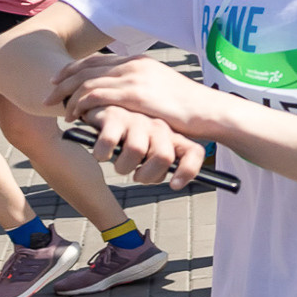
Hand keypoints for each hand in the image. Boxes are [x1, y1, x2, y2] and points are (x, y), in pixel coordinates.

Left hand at [50, 50, 232, 141]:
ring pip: (87, 81)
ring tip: (58, 109)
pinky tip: (75, 116)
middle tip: (47, 94)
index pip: (97, 61)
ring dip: (68, 94)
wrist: (208, 111)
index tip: (58, 80)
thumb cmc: (188, 109)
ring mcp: (134, 77)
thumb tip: (128, 101)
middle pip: (87, 68)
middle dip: (63, 81)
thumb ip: (142, 90)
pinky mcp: (134, 94)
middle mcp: (134, 64)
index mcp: (139, 61)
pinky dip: (80, 104)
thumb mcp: (162, 92)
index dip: (73, 69)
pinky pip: (96, 95)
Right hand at [67, 102, 207, 188]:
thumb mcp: (152, 152)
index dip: (187, 171)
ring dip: (123, 167)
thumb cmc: (130, 138)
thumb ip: (163, 166)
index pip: (193, 152)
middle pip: (163, 156)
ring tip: (119, 163)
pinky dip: (103, 154)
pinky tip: (102, 153)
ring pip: (136, 150)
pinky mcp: (113, 117)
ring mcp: (136, 121)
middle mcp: (157, 127)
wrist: (103, 111)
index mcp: (171, 138)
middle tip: (136, 175)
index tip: (174, 186)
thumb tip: (175, 183)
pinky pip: (109, 143)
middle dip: (147, 175)